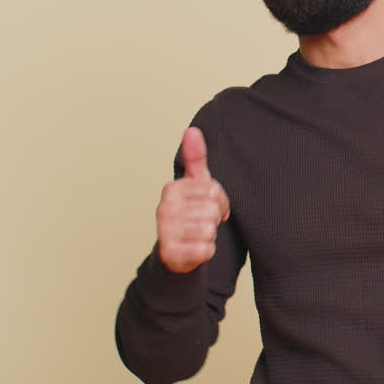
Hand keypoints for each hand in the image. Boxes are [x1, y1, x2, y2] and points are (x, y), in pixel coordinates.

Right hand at [155, 127, 230, 273]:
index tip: (209, 206)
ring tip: (197, 235)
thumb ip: (195, 158)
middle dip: (214, 219)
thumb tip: (192, 130)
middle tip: (203, 222)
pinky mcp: (171, 253)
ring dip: (209, 236)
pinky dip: (206, 252)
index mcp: (171, 189)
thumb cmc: (190, 214)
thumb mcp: (195, 185)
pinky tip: (195, 249)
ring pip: (210, 230)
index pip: (213, 190)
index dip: (219, 201)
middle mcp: (164, 208)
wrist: (176, 252)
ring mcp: (165, 231)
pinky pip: (205, 250)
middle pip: (212, 210)